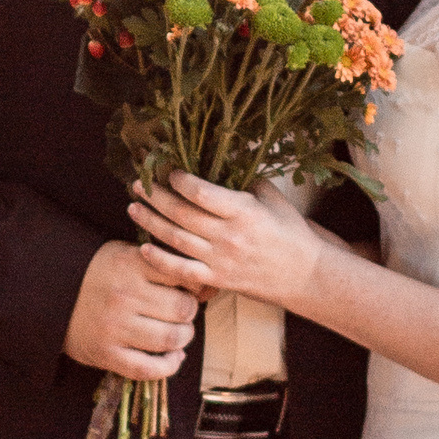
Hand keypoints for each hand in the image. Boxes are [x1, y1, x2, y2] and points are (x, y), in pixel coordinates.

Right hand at [64, 240, 199, 380]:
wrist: (49, 297)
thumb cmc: (97, 275)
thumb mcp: (125, 255)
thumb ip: (161, 264)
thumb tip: (208, 285)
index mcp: (129, 265)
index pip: (182, 276)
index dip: (193, 285)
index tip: (187, 289)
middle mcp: (123, 296)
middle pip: (182, 309)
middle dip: (188, 313)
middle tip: (180, 312)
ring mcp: (114, 328)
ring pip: (171, 339)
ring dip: (183, 338)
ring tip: (177, 333)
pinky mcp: (106, 354)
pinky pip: (149, 369)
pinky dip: (169, 366)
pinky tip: (172, 357)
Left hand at [129, 174, 320, 310]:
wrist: (304, 275)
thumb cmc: (290, 232)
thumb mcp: (272, 198)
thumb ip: (245, 180)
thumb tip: (220, 158)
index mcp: (244, 211)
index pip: (201, 193)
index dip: (180, 181)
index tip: (169, 171)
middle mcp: (229, 236)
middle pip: (182, 214)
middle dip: (156, 197)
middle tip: (138, 184)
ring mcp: (221, 260)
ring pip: (176, 240)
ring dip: (150, 222)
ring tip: (133, 208)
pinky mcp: (217, 280)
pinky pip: (181, 271)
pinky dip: (160, 260)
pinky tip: (143, 248)